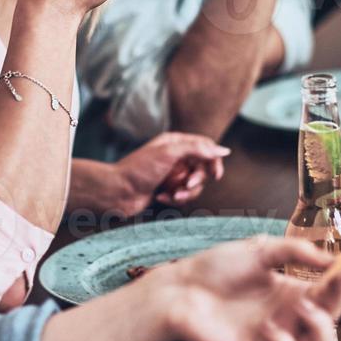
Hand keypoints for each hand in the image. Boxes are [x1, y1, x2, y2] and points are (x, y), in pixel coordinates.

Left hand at [94, 133, 228, 215]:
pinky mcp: (166, 189)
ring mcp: (171, 173)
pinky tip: (160, 197)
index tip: (215, 175)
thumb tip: (223, 150)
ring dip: (186, 193)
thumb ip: (197, 149)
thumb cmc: (139, 169)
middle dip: (197, 180)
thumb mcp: (169, 153)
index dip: (214, 160)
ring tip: (173, 195)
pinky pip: (182, 195)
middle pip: (202, 168)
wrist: (117, 191)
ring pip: (193, 185)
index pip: (205, 147)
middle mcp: (175, 156)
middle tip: (186, 185)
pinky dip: (174, 198)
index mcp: (175, 142)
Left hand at [148, 236, 340, 340]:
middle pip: (332, 323)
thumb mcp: (259, 250)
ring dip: (321, 329)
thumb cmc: (214, 269)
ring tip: (301, 308)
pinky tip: (268, 327)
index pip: (330, 295)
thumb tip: (331, 258)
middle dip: (337, 306)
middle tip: (326, 290)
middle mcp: (289, 318)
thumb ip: (295, 251)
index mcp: (292, 293)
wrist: (181, 289)